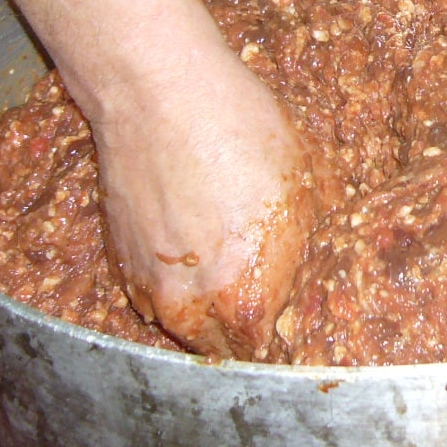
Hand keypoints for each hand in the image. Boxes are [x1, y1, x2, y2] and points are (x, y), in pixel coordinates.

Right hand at [88, 56, 326, 359]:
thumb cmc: (240, 132)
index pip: (271, 352)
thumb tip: (324, 269)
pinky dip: (175, 285)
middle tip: (264, 301)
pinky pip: (155, 296)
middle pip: (226, 348)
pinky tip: (192, 249)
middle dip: (246, 332)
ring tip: (226, 271)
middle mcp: (193, 309)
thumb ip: (314, 245)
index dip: (285, 337)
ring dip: (208, 310)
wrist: (158, 94)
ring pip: (186, 325)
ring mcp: (150, 291)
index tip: (295, 322)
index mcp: (247, 299)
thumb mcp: (308, 184)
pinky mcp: (121, 266)